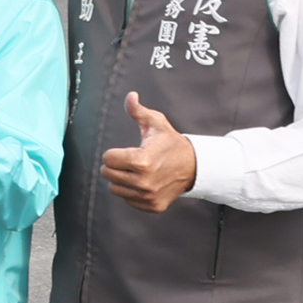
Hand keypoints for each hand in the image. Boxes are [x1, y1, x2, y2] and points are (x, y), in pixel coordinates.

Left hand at [100, 91, 197, 213]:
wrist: (194, 166)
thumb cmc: (171, 143)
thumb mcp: (156, 124)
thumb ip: (138, 111)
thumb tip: (130, 96)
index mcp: (141, 161)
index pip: (108, 159)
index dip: (114, 153)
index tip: (126, 151)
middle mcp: (144, 182)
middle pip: (108, 174)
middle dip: (115, 166)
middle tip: (129, 161)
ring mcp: (148, 196)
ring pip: (115, 189)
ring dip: (121, 180)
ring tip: (136, 171)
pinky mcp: (153, 206)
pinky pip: (128, 200)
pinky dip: (132, 192)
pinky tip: (144, 182)